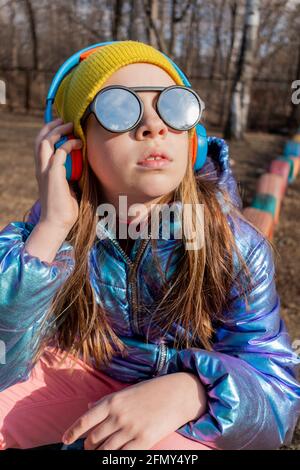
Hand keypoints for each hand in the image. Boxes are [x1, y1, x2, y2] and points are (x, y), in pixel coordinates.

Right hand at [34, 118, 81, 230]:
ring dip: (58, 131)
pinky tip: (79, 143)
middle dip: (51, 126)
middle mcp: (41, 168)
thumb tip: (83, 166)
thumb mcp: (68, 187)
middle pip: (40, 139)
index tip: (62, 126)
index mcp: (43, 171)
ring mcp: (45, 171)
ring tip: (71, 126)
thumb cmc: (65, 208)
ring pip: (45, 142)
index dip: (49, 133)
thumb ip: (70, 174)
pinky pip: (59, 152)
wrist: (57, 223)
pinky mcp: (53, 175)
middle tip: (66, 121)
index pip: (41, 146)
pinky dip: (69, 144)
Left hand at [62, 372, 206, 449]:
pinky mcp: (144, 441)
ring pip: (106, 451)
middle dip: (89, 446)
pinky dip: (116, 459)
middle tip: (89, 448)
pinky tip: (116, 457)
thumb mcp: (126, 391)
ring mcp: (130, 430)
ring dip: (100, 455)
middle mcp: (118, 415)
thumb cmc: (151, 391)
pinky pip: (123, 456)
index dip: (73, 432)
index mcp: (112, 401)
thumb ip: (107, 401)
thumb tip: (88, 408)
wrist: (178, 393)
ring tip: (100, 454)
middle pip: (94, 439)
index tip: (65, 440)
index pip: (85, 420)